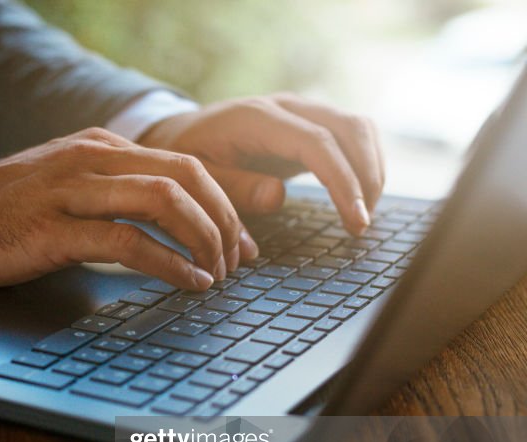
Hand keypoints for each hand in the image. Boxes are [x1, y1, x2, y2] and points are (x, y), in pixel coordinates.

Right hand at [0, 128, 258, 290]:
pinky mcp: (55, 230)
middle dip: (224, 220)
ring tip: (217, 273)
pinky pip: (128, 242)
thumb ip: (116, 191)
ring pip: (163, 201)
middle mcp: (92, 158)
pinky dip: (169, 264)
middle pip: (185, 176)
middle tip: (239, 259)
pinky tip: (189, 283)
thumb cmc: (9, 211)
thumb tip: (171, 217)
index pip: (184, 162)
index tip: (244, 238)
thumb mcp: (69, 185)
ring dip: (203, 240)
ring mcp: (72, 191)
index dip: (226, 201)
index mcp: (101, 146)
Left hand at [137, 94, 385, 234]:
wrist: (180, 132)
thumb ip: (234, 187)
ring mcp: (301, 112)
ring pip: (358, 128)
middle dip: (366, 177)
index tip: (355, 219)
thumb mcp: (198, 176)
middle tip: (362, 225)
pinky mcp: (310, 125)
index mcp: (256, 118)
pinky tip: (358, 199)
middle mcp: (285, 106)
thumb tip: (278, 197)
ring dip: (371, 171)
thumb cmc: (187, 157)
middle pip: (349, 128)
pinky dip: (363, 165)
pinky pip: (351, 136)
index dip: (342, 181)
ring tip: (362, 217)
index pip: (316, 143)